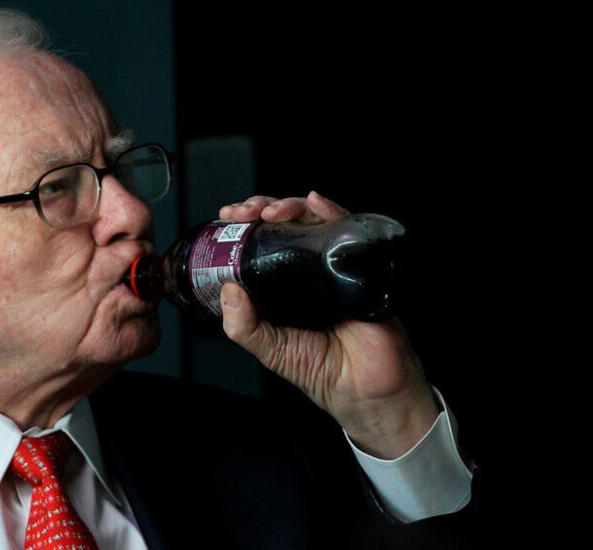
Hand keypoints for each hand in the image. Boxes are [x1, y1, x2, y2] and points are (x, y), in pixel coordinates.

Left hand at [218, 191, 438, 458]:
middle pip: (286, 223)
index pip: (262, 241)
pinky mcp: (362, 264)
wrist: (366, 389)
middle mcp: (309, 267)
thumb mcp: (271, 349)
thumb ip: (245, 326)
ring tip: (271, 211)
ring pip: (313, 220)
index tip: (228, 216)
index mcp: (283, 283)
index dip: (245, 226)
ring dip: (289, 206)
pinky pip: (348, 230)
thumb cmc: (322, 368)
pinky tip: (314, 203)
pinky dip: (331, 211)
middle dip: (262, 207)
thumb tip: (227, 290)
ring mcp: (336, 263)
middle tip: (244, 212)